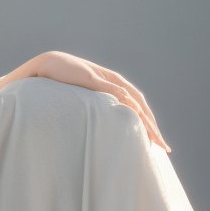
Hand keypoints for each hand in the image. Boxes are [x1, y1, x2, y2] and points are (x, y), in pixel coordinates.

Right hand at [25, 51, 171, 151]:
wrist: (45, 64)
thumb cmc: (61, 80)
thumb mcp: (82, 96)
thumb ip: (93, 104)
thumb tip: (101, 121)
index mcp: (112, 85)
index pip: (136, 105)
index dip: (147, 122)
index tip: (154, 142)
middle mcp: (113, 81)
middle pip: (140, 105)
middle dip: (153, 127)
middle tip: (164, 147)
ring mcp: (104, 79)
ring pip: (133, 100)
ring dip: (146, 120)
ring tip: (155, 138)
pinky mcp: (93, 79)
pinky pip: (115, 92)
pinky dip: (128, 104)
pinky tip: (136, 116)